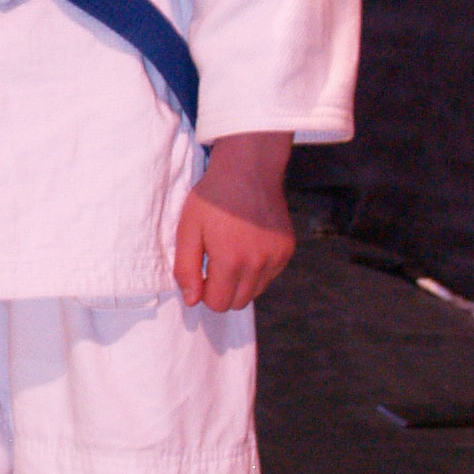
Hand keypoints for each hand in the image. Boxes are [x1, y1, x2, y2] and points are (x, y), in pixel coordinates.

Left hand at [171, 132, 293, 311]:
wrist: (247, 169)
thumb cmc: (213, 198)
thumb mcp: (187, 230)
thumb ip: (186, 269)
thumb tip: (192, 300)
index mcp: (231, 261)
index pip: (218, 304)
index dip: (204, 292)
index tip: (201, 273)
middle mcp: (258, 263)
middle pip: (238, 303)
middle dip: (222, 291)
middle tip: (214, 264)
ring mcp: (276, 257)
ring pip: (255, 291)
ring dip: (241, 282)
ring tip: (231, 253)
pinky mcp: (287, 249)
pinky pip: (270, 275)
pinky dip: (257, 269)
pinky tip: (248, 245)